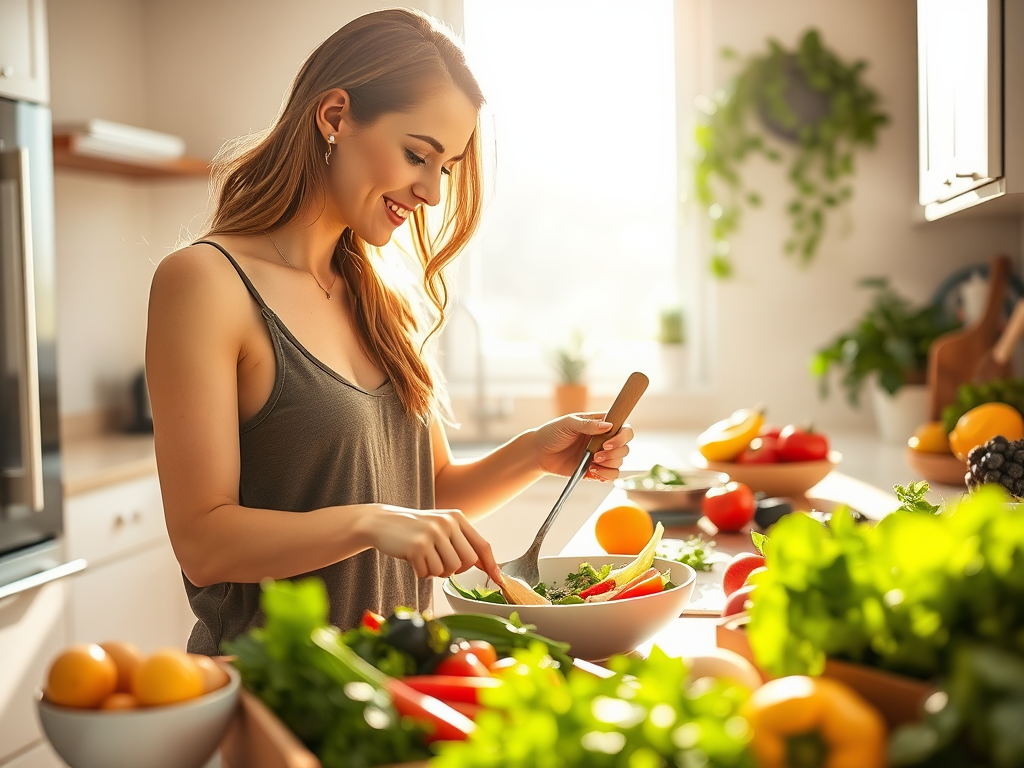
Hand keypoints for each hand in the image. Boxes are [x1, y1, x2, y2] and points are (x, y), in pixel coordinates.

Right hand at [367, 505, 501, 583]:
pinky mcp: (417, 546)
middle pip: (467, 562)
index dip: (491, 564)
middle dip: (455, 570)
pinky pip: (429, 572)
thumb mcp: (441, 528)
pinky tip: (413, 560)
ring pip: (449, 569)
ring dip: (436, 572)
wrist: (381, 522)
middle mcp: (447, 523)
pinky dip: (422, 573)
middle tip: (439, 563)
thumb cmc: (414, 529)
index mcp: (457, 518)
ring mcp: (432, 534)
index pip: (482, 545)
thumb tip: (485, 564)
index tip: (498, 579)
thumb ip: (462, 542)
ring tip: (425, 560)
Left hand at [532, 412, 632, 481]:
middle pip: (625, 448)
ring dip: (610, 465)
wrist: (538, 453)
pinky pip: (611, 476)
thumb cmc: (552, 433)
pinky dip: (606, 476)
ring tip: (592, 464)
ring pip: (619, 463)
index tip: (607, 442)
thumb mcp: (568, 423)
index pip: (624, 429)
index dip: (622, 436)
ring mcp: (600, 456)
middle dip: (614, 454)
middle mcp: (604, 441)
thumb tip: (608, 425)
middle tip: (596, 455)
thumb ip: (587, 424)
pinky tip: (593, 472)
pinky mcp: (594, 470)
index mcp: (600, 425)